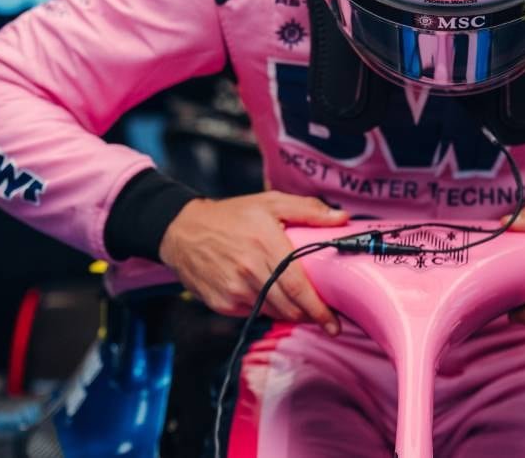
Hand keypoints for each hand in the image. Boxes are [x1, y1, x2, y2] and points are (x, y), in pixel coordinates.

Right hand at [159, 192, 347, 334]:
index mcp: (265, 243)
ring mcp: (233, 290)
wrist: (183, 231)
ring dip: (291, 314)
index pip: (298, 286)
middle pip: (288, 306)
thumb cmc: (231, 216)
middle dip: (310, 316)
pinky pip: (254, 313)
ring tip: (303, 308)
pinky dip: (268, 309)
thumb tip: (341, 218)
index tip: (334, 322)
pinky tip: (272, 298)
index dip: (318, 309)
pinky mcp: (222, 303)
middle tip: (327, 318)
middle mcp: (249, 270)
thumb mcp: (270, 203)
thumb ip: (308, 210)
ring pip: (273, 312)